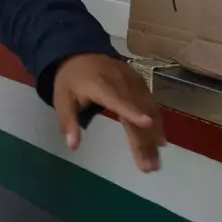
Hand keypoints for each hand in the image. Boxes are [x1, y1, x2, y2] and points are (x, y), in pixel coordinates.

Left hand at [53, 54, 164, 172]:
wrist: (80, 53)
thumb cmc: (71, 80)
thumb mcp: (61, 100)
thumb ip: (67, 122)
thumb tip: (72, 146)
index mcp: (100, 84)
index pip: (117, 99)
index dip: (132, 111)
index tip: (147, 123)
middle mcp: (121, 81)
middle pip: (137, 111)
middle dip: (144, 141)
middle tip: (149, 168)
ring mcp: (133, 81)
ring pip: (148, 110)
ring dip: (153, 136)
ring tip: (156, 162)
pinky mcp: (140, 82)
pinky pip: (151, 104)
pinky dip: (157, 123)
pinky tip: (160, 141)